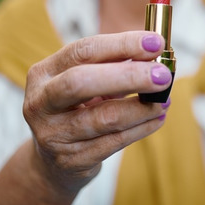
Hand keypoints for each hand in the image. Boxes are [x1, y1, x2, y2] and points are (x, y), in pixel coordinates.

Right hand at [23, 31, 171, 196]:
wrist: (52, 162)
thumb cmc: (75, 110)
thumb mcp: (85, 83)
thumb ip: (114, 65)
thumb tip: (154, 55)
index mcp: (43, 73)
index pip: (83, 51)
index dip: (121, 44)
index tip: (155, 42)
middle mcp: (40, 103)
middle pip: (82, 82)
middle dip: (129, 76)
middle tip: (162, 75)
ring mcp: (53, 134)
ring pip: (105, 117)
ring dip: (142, 107)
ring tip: (164, 100)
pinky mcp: (71, 160)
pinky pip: (115, 142)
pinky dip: (142, 128)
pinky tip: (156, 118)